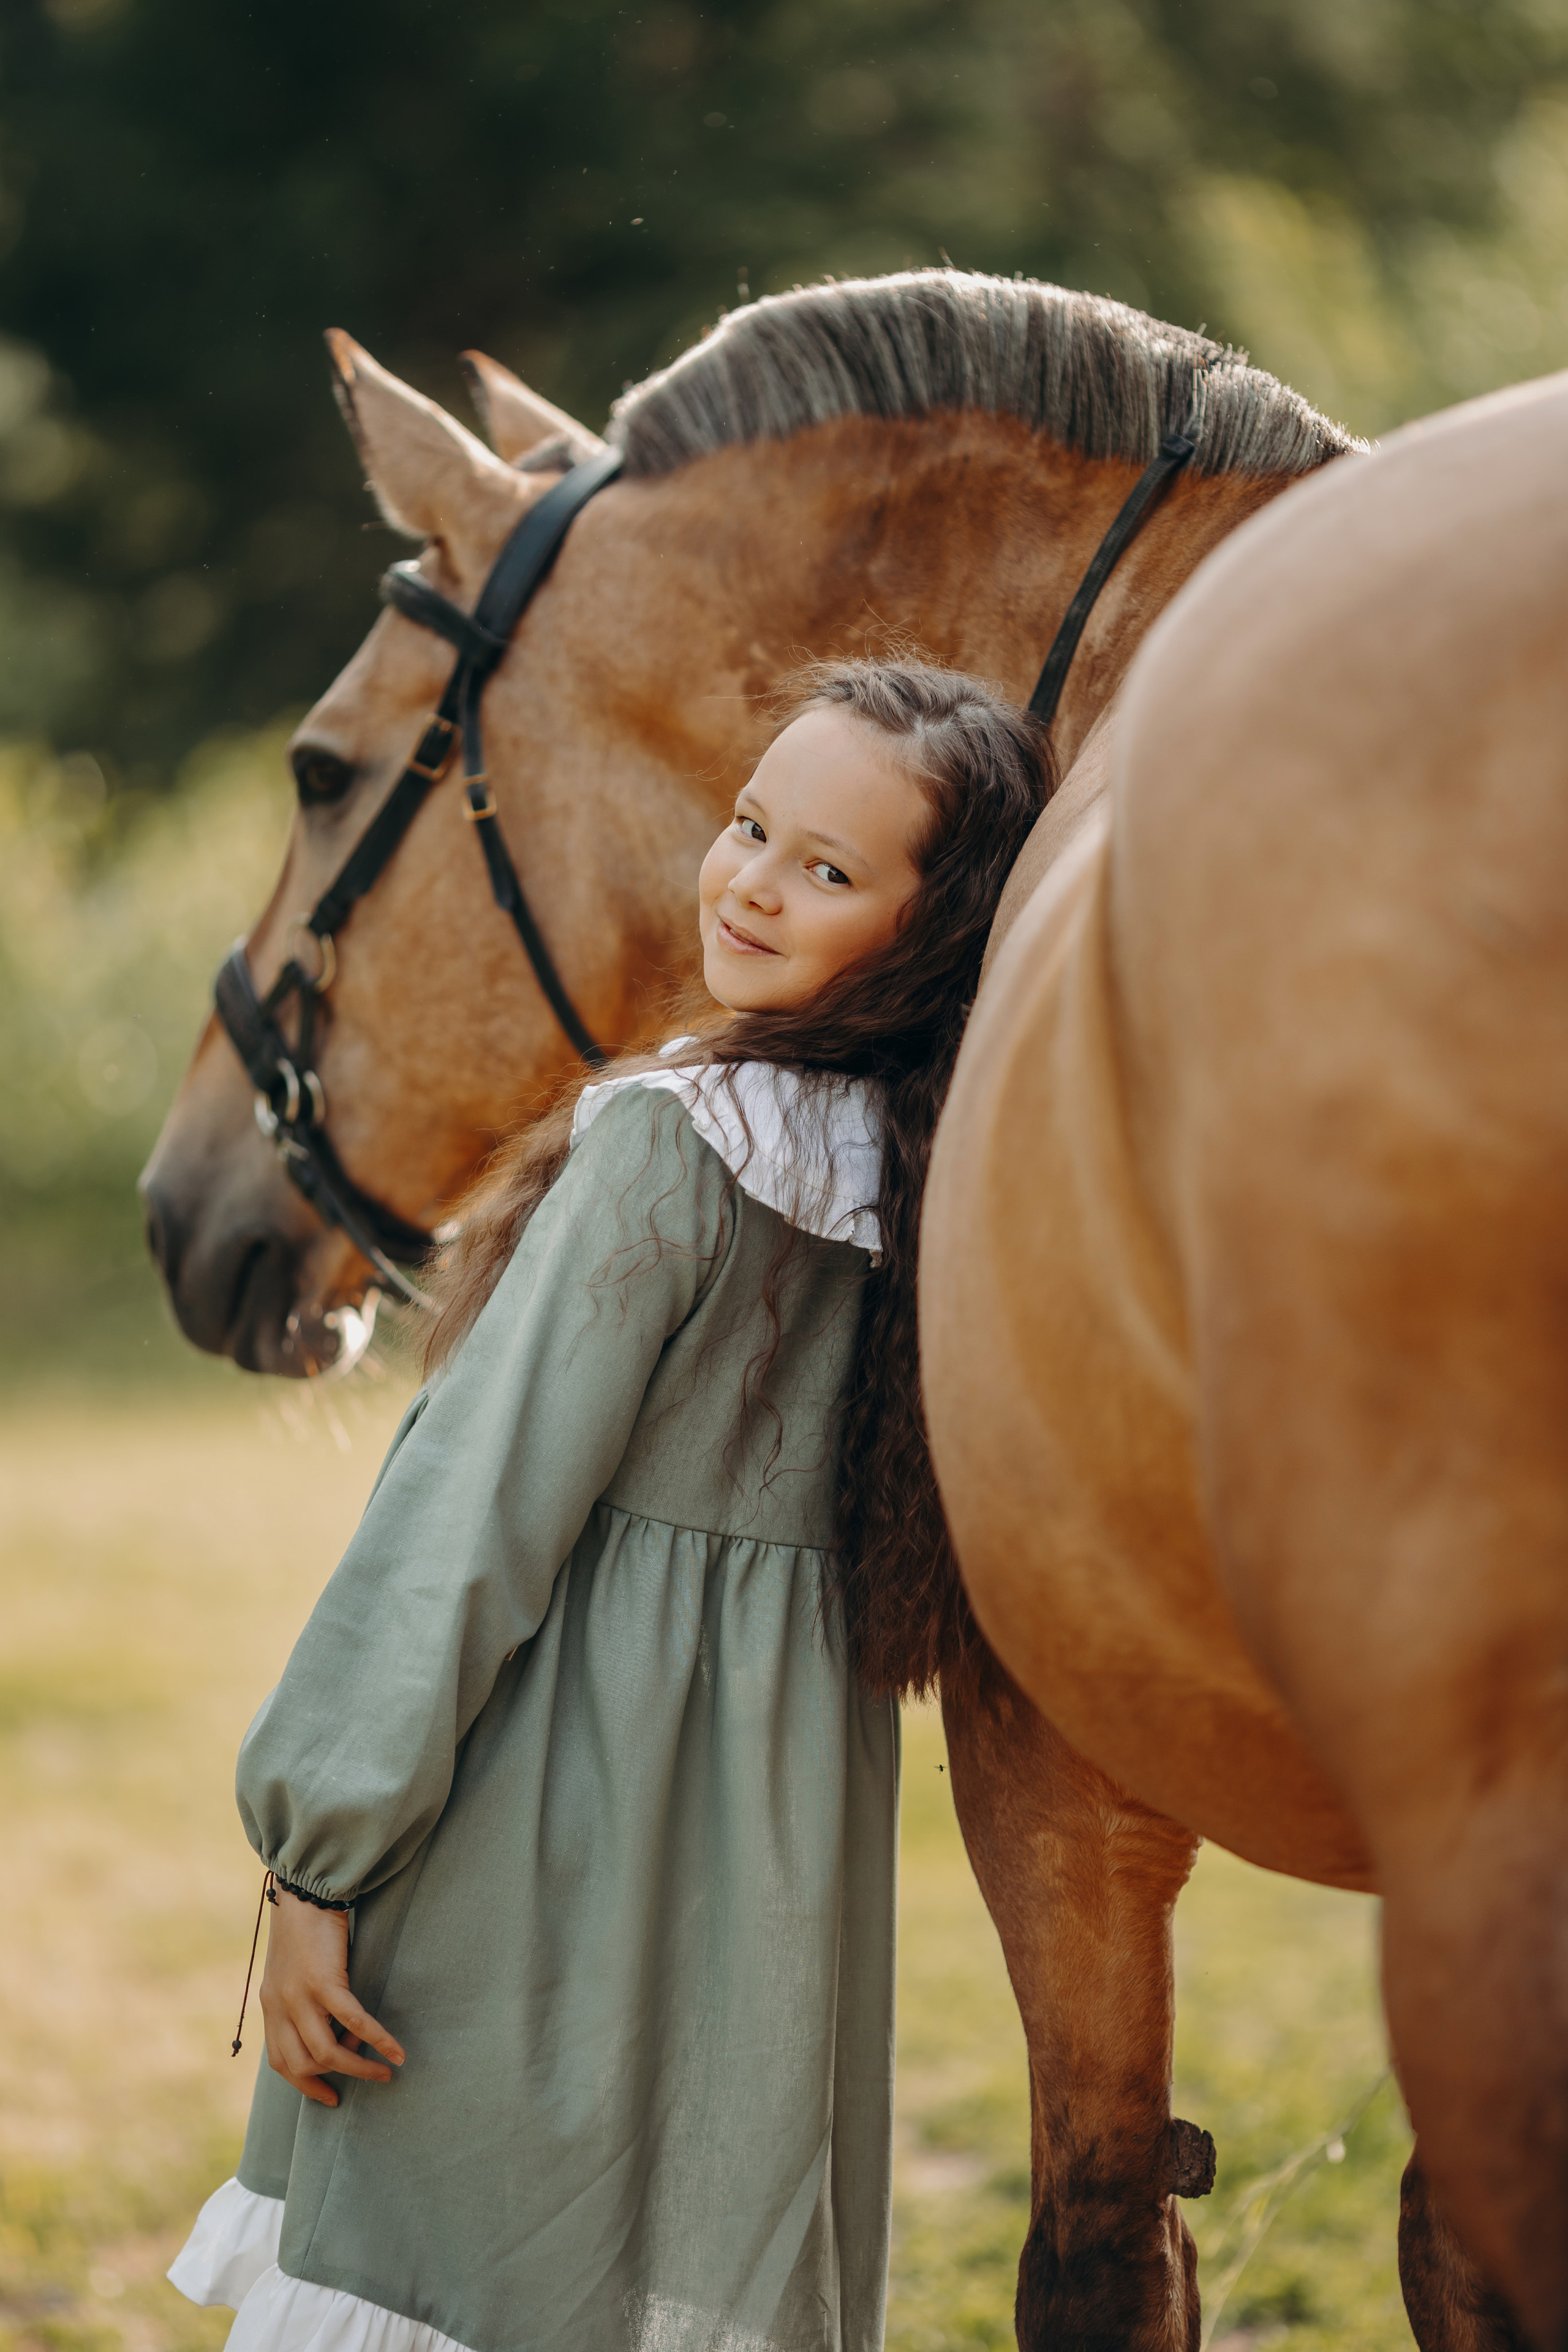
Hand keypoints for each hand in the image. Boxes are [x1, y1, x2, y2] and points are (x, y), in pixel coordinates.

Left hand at [258, 1887, 404, 2107]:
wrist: (305, 1892)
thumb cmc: (305, 1929)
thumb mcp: (291, 1973)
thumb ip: (299, 2004)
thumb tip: (332, 2033)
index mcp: (271, 2006)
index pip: (282, 2062)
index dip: (305, 2084)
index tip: (329, 2097)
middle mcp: (280, 2007)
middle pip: (302, 2063)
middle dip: (335, 2078)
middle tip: (364, 2076)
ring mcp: (300, 1996)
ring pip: (326, 2051)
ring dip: (358, 2068)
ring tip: (385, 2071)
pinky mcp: (324, 1981)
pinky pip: (353, 2022)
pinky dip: (376, 2039)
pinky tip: (396, 2050)